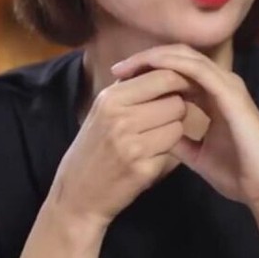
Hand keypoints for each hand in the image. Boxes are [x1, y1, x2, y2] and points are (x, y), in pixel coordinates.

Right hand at [47, 68, 193, 230]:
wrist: (77, 194)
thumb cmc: (94, 147)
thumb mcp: (103, 110)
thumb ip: (131, 87)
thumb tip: (166, 63)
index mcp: (110, 99)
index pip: (163, 75)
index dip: (180, 81)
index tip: (181, 90)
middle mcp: (119, 118)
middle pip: (176, 100)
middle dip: (177, 108)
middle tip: (165, 118)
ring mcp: (131, 145)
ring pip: (178, 124)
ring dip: (174, 130)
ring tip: (155, 137)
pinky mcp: (143, 168)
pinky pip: (173, 149)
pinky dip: (168, 151)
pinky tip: (151, 156)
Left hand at [111, 44, 258, 210]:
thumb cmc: (237, 174)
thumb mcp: (198, 155)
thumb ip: (180, 141)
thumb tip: (157, 135)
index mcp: (215, 97)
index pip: (178, 73)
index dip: (150, 73)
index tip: (120, 83)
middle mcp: (222, 85)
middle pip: (179, 58)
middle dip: (146, 60)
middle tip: (117, 69)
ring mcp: (228, 85)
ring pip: (185, 57)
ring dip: (153, 58)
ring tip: (125, 67)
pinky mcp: (230, 92)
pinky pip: (196, 69)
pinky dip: (170, 64)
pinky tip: (148, 68)